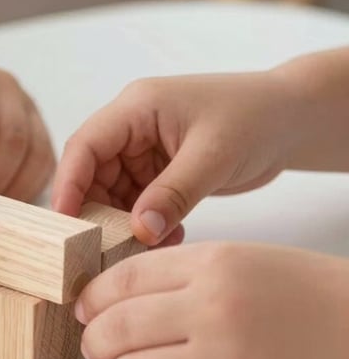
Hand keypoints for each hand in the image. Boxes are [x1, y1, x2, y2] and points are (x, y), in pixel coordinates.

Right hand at [53, 71, 301, 245]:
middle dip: (98, 212)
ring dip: (125, 224)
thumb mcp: (213, 156)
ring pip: (114, 193)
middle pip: (93, 173)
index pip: (85, 145)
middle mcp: (133, 127)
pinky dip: (148, 225)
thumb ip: (173, 194)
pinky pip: (139, 204)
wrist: (292, 119)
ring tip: (146, 248)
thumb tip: (139, 232)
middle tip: (106, 250)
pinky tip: (170, 239)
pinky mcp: (160, 172)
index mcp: (136, 108)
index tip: (66, 223)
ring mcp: (145, 150)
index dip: (69, 183)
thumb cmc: (256, 117)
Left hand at [77, 242, 348, 358]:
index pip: (124, 279)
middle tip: (95, 346)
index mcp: (213, 265)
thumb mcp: (244, 260)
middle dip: (94, 341)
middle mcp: (213, 311)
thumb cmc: (309, 294)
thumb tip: (117, 299)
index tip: (84, 308)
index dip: (92, 297)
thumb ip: (181, 274)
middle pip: (118, 329)